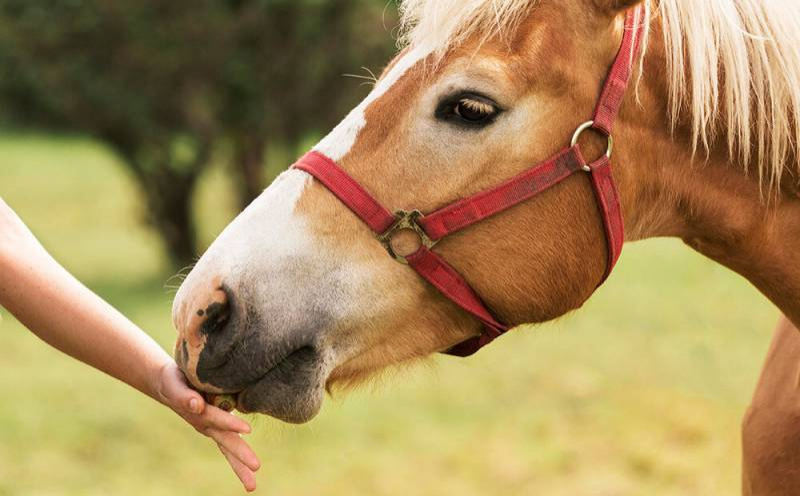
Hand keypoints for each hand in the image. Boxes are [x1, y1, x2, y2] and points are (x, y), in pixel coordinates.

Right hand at [154, 362, 260, 490]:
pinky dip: (240, 451)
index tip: (247, 429)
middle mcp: (206, 424)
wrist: (168, 382)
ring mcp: (211, 427)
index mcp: (199, 414)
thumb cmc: (173, 381)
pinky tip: (250, 467)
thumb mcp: (174, 386)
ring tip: (252, 486)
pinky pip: (229, 437)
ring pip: (228, 446)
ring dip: (240, 463)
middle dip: (240, 455)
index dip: (230, 423)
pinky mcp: (215, 423)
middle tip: (257, 467)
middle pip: (226, 441)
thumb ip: (184, 396)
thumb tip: (197, 405)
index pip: (217, 419)